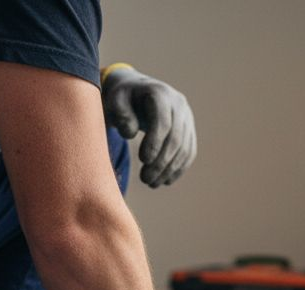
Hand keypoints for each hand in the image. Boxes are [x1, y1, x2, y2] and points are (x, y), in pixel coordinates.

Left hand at [102, 66, 196, 187]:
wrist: (137, 91)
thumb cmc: (123, 98)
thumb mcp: (115, 100)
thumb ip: (120, 114)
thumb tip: (131, 133)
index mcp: (161, 94)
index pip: (163, 123)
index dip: (155, 144)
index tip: (143, 161)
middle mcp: (179, 104)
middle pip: (175, 139)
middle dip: (161, 162)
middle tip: (145, 180)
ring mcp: (187, 118)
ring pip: (184, 149)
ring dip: (169, 170)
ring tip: (151, 183)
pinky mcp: (189, 130)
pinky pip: (188, 153)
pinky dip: (178, 169)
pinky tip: (164, 181)